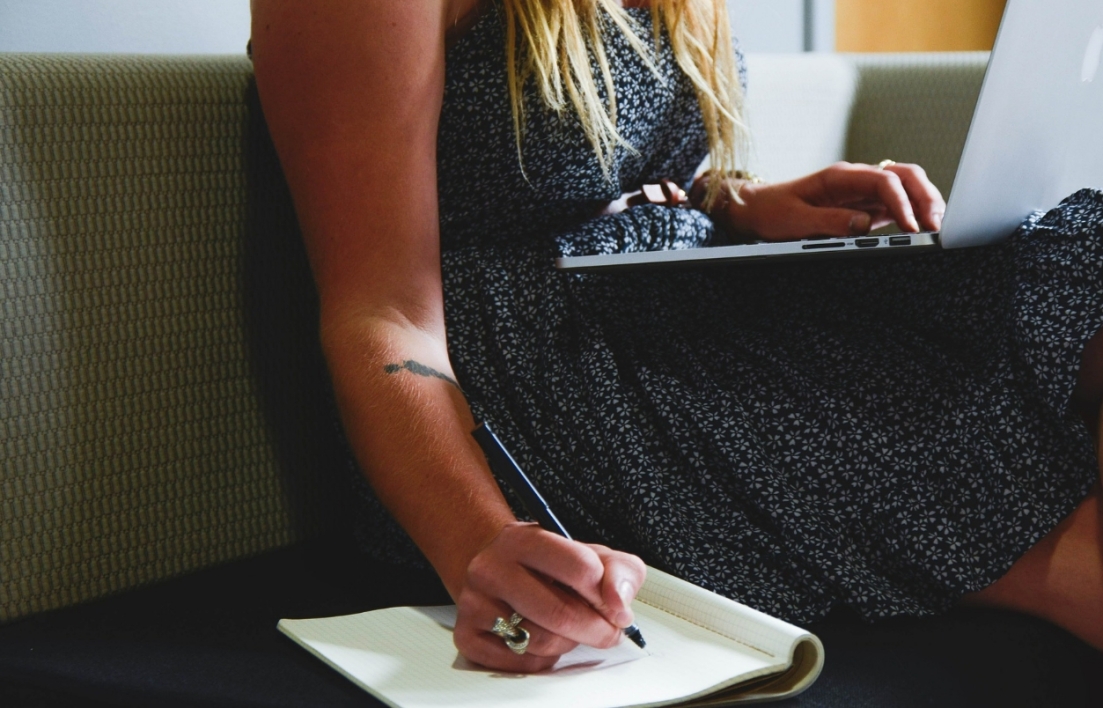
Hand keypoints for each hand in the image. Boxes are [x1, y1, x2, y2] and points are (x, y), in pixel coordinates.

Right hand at [453, 522, 646, 671]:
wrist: (498, 570)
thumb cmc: (550, 567)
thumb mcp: (591, 555)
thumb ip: (618, 572)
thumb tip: (619, 604)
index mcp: (524, 539)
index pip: (579, 567)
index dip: (606, 594)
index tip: (613, 605)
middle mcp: (491, 568)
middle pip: (561, 613)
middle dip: (596, 629)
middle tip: (607, 630)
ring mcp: (475, 602)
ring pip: (542, 641)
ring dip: (568, 642)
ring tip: (568, 628)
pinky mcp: (468, 635)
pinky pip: (523, 662)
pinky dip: (544, 658)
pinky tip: (542, 638)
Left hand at [693, 162, 945, 241]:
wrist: (756, 209)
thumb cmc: (772, 212)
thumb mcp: (794, 221)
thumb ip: (829, 222)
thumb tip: (863, 226)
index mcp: (841, 176)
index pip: (884, 180)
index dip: (902, 202)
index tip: (911, 227)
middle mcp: (857, 180)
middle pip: (905, 176)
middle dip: (926, 196)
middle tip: (937, 225)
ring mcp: (863, 193)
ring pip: (906, 189)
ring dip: (925, 204)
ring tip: (937, 228)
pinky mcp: (865, 208)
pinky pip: (897, 206)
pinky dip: (914, 215)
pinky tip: (922, 231)